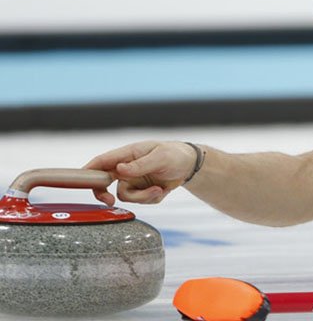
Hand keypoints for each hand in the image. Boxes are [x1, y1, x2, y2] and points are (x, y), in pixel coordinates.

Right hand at [83, 141, 198, 205]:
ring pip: (125, 196)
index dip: (87, 171)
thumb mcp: (160, 158)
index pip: (101, 162)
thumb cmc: (174, 155)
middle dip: (104, 194)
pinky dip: (152, 199)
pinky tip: (163, 190)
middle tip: (109, 201)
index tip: (78, 181)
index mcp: (127, 155)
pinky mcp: (142, 191)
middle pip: (103, 184)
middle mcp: (126, 169)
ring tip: (159, 189)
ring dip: (142, 197)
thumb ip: (140, 165)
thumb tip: (120, 169)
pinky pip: (141, 201)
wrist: (189, 166)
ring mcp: (133, 181)